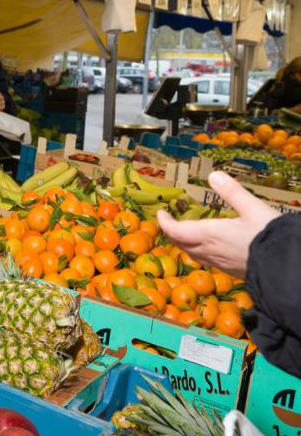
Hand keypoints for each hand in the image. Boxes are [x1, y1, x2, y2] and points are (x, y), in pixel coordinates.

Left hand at [157, 172, 280, 277]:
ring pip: (192, 253)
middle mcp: (210, 251)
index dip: (164, 222)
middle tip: (170, 220)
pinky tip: (208, 246)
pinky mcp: (230, 271)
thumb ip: (233, 192)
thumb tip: (213, 175)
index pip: (176, 231)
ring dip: (184, 242)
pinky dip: (198, 250)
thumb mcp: (253, 208)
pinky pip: (205, 260)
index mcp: (210, 234)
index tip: (160, 213)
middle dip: (172, 231)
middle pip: (181, 243)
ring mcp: (219, 263)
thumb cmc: (269, 236)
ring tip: (186, 230)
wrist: (287, 267)